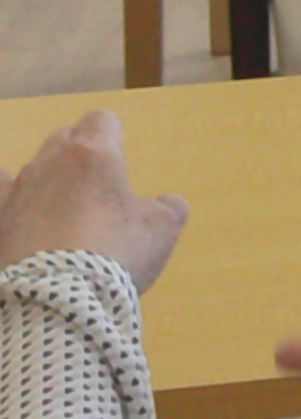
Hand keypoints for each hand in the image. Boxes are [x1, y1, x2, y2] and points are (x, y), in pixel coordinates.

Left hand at [0, 113, 188, 292]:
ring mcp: (15, 190)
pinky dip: (6, 194)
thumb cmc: (115, 253)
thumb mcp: (161, 231)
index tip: (120, 162)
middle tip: (94, 189)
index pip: (101, 120)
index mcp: (94, 155)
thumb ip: (167, 207)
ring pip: (32, 167)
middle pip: (63, 139)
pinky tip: (14, 208)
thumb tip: (166, 202)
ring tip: (58, 211)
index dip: (113, 136)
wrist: (58, 298)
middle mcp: (49, 163)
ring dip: (47, 181)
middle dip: (78, 155)